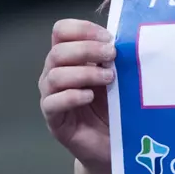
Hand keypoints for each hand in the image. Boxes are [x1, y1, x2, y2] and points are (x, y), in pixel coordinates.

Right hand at [39, 19, 116, 173]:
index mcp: (69, 57)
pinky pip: (52, 103)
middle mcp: (55, 73)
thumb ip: (112, 57)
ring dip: (84, 73)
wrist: (112, 144)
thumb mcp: (117, 76)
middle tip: (112, 55)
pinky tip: (89, 97)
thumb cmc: (113, 106)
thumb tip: (123, 38)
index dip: (82, 29)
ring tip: (108, 79)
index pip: (61, 31)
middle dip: (87, 49)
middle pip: (58, 51)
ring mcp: (51, 96)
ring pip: (55, 75)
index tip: (108, 38)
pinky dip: (72, 96)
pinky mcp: (54, 119)